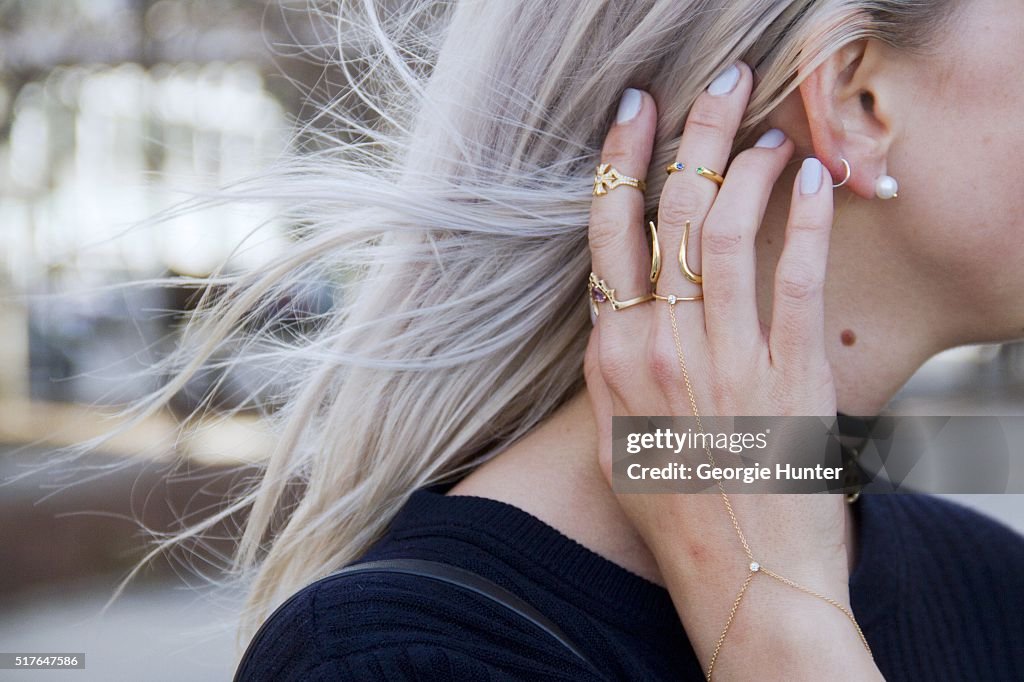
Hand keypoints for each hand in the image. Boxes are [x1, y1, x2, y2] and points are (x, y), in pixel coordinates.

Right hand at [583, 64, 878, 678]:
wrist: (737, 577)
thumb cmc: (674, 508)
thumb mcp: (617, 435)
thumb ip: (616, 364)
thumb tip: (621, 306)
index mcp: (612, 359)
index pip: (608, 235)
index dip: (621, 162)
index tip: (635, 112)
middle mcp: (660, 349)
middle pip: (669, 214)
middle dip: (691, 134)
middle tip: (714, 82)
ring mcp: (724, 360)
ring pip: (727, 231)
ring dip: (748, 166)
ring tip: (767, 129)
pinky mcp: (788, 377)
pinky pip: (795, 278)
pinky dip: (807, 220)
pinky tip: (814, 179)